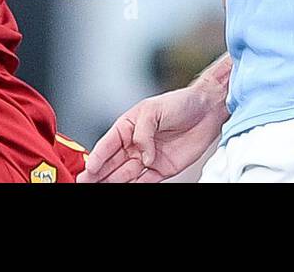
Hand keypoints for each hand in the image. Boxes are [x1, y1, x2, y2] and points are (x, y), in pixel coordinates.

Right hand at [77, 82, 229, 182]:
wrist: (207, 110)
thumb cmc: (181, 103)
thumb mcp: (154, 110)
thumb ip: (144, 133)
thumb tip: (142, 156)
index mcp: (128, 125)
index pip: (108, 144)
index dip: (97, 156)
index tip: (88, 167)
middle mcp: (136, 143)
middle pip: (112, 162)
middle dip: (98, 173)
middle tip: (85, 182)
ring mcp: (148, 157)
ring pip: (125, 174)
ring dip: (112, 181)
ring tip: (100, 187)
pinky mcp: (162, 169)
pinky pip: (145, 181)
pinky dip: (134, 187)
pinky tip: (124, 189)